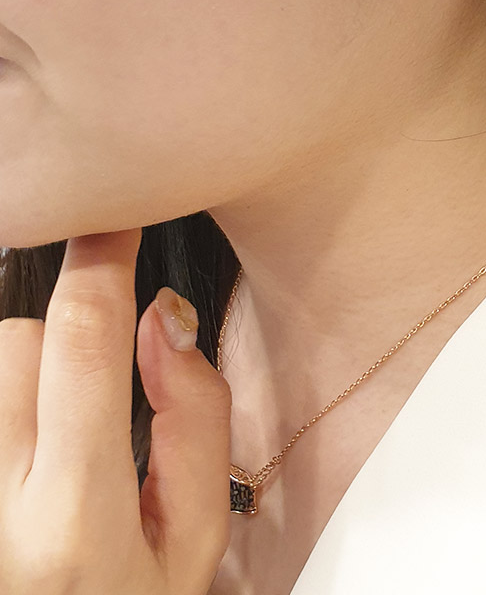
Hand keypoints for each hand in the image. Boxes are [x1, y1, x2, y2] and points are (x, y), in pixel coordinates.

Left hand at [0, 228, 232, 594]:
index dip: (100, 261)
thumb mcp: (194, 539)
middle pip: (14, 344)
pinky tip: (20, 460)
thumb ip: (194, 421)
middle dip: (63, 342)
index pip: (82, 343)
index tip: (115, 218)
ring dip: (21, 381)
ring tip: (45, 449)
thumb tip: (165, 319)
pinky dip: (6, 408)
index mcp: (75, 521)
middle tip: (91, 408)